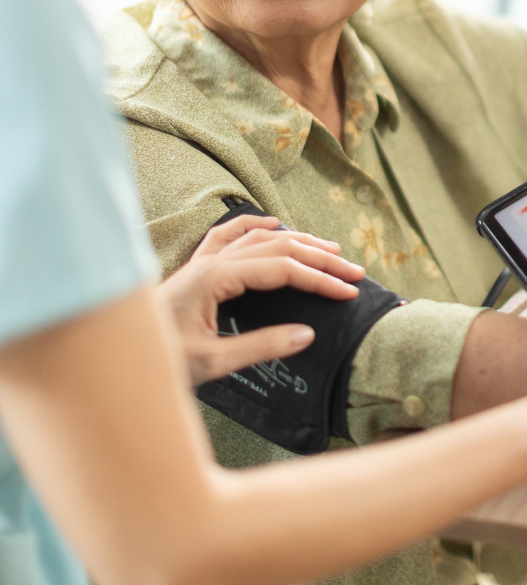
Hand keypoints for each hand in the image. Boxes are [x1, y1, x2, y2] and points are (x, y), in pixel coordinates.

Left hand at [154, 214, 365, 385]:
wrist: (111, 356)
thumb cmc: (156, 363)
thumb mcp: (211, 362)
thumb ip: (261, 346)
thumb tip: (308, 334)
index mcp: (216, 278)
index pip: (283, 269)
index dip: (320, 278)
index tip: (349, 291)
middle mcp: (211, 261)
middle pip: (278, 247)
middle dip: (320, 258)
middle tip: (354, 272)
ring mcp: (202, 261)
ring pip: (259, 237)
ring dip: (297, 241)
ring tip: (329, 249)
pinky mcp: (195, 269)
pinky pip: (229, 235)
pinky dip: (255, 226)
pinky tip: (272, 223)